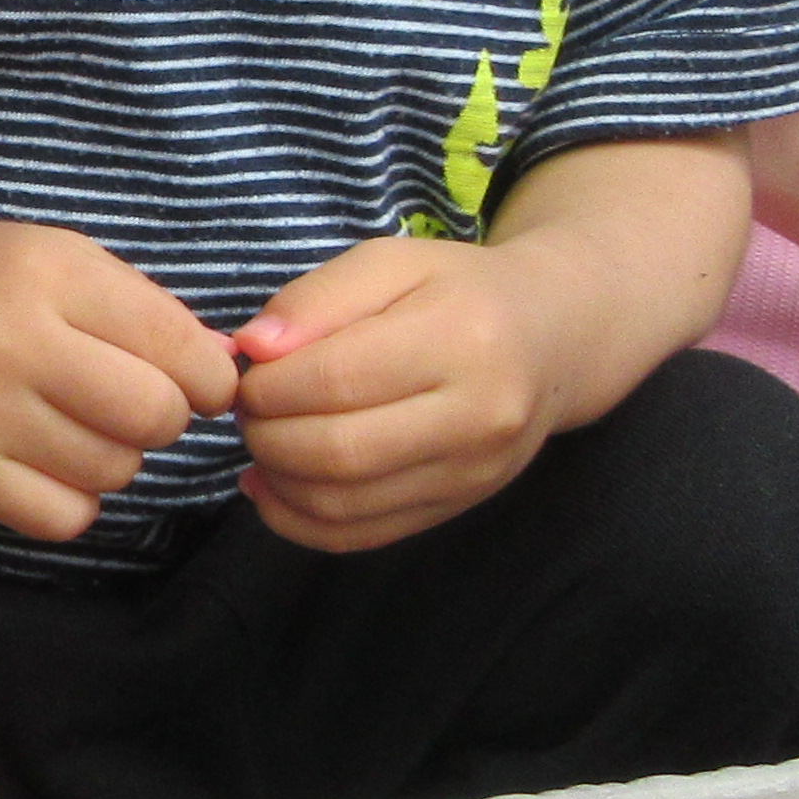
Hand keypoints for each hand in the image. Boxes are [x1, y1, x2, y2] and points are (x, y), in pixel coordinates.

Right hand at [0, 219, 236, 544]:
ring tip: (82, 423)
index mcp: (45, 274)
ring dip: (119, 454)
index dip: (210, 374)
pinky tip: (54, 461)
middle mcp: (11, 344)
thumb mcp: (55, 258)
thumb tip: (226, 371)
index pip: (175, 344)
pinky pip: (65, 517)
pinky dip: (78, 498)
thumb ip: (143, 308)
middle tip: (140, 401)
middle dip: (168, 415)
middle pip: (152, 415)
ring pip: (114, 470)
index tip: (201, 380)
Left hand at [227, 235, 561, 550]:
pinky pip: (362, 535)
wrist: (551, 339)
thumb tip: (252, 349)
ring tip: (262, 442)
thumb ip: (316, 298)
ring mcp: (473, 472)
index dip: (269, 385)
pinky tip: (272, 489)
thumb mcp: (392, 264)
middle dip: (267, 435)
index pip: (336, 379)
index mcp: (462, 339)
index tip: (247, 375)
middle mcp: (478, 416)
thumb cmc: (460, 291)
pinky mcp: (459, 507)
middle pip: (338, 451)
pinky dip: (299, 521)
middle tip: (248, 411)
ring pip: (344, 503)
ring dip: (277, 480)